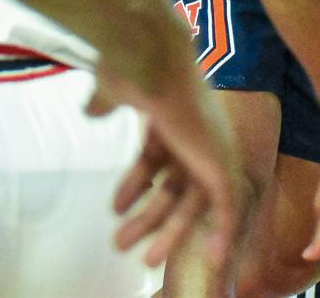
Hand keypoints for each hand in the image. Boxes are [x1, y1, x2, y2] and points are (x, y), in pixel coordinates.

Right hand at [94, 59, 241, 281]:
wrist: (152, 60)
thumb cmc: (131, 70)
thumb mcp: (113, 88)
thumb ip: (105, 101)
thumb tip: (92, 109)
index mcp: (171, 115)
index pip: (156, 159)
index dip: (136, 185)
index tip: (115, 208)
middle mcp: (195, 133)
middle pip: (173, 186)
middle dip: (148, 218)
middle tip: (121, 245)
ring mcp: (210, 149)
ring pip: (191, 202)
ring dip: (167, 232)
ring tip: (141, 259)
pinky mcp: (222, 163)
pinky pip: (227, 207)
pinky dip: (222, 232)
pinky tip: (210, 259)